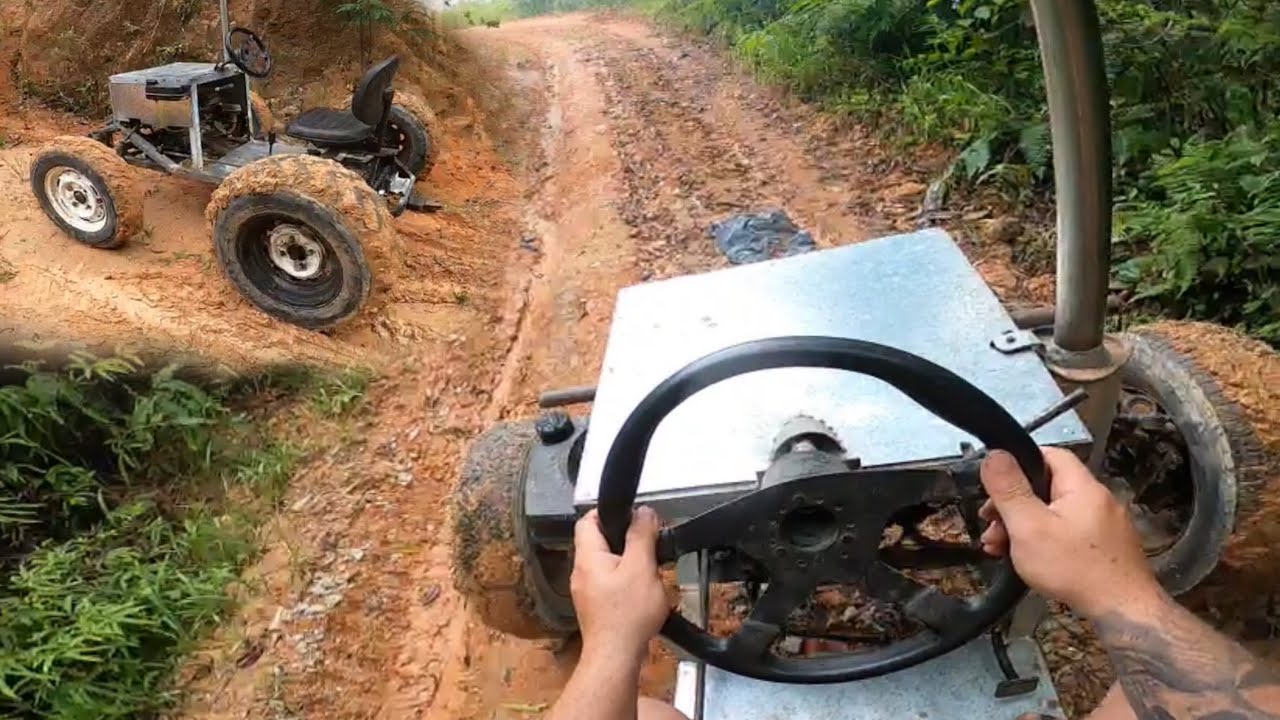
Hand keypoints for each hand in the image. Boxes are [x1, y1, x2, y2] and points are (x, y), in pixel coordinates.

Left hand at [571, 507, 668, 659]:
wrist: (616, 656)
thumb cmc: (626, 616)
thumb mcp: (641, 567)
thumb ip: (641, 536)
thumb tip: (644, 512)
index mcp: (587, 557)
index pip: (587, 520)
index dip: (609, 512)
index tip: (630, 514)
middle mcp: (581, 573)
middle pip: (598, 542)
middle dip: (622, 538)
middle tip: (645, 542)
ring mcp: (586, 592)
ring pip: (605, 564)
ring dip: (626, 562)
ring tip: (646, 567)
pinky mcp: (596, 607)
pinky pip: (608, 584)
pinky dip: (624, 582)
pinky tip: (640, 592)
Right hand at [978, 447, 1163, 617]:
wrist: (1122, 612)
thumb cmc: (1077, 570)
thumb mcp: (1029, 526)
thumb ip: (1009, 489)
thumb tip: (995, 454)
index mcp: (1082, 487)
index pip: (1050, 454)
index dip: (1020, 463)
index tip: (998, 481)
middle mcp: (1098, 501)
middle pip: (1048, 488)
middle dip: (1015, 505)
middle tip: (993, 524)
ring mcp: (1106, 526)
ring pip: (1056, 514)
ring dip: (1026, 527)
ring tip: (1002, 548)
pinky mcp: (1106, 548)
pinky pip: (1069, 534)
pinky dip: (1047, 541)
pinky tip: (1031, 560)